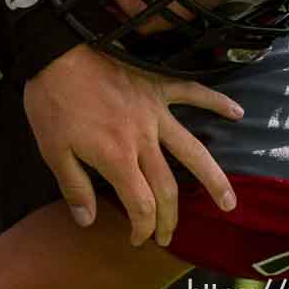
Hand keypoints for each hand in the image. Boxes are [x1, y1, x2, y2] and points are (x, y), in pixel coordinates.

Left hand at [23, 43, 241, 248]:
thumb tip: (88, 221)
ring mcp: (154, 111)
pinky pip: (192, 92)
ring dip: (213, 179)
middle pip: (167, 189)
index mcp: (117, 157)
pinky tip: (237, 113)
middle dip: (171, 219)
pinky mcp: (156, 84)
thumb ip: (74, 187)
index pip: (142, 206)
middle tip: (170, 237)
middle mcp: (143, 139)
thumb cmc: (51, 98)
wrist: (56, 49)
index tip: (138, 238)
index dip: (143, 228)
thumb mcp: (50, 147)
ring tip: (229, 203)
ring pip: (193, 150)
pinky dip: (216, 101)